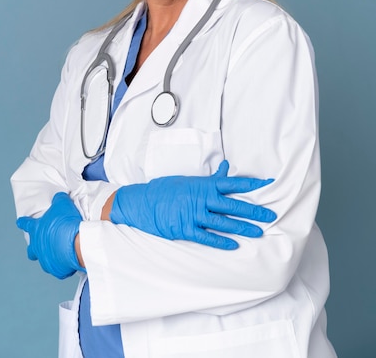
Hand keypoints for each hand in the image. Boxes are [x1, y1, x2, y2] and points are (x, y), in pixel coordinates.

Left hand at [16, 192, 84, 278]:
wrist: (76, 242)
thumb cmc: (66, 222)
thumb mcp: (62, 203)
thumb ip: (58, 200)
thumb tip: (58, 197)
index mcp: (37, 230)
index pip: (26, 224)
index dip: (23, 222)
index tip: (19, 222)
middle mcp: (38, 247)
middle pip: (31, 250)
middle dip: (34, 249)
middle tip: (40, 245)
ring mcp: (46, 260)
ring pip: (45, 261)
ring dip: (51, 256)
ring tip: (61, 252)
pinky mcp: (58, 270)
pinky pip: (60, 268)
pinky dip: (64, 264)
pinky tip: (70, 259)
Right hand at [110, 160, 275, 249]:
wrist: (143, 202)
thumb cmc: (166, 189)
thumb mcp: (189, 180)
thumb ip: (210, 177)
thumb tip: (227, 167)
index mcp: (203, 185)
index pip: (232, 183)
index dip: (251, 185)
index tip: (268, 184)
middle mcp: (201, 199)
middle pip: (233, 205)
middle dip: (253, 211)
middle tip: (271, 216)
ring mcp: (193, 214)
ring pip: (223, 222)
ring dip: (242, 228)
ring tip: (258, 233)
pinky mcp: (185, 228)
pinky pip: (206, 236)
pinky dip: (220, 241)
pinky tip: (233, 245)